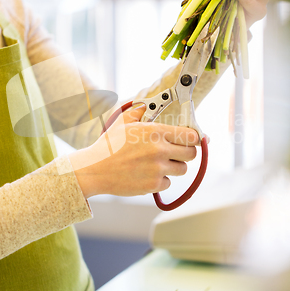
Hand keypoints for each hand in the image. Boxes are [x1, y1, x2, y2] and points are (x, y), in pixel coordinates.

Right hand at [70, 106, 199, 197]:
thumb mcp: (122, 123)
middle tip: (176, 153)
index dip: (194, 138)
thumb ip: (138, 112)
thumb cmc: (108, 146)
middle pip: (191, 154)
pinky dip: (161, 180)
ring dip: (174, 167)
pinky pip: (168, 183)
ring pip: (182, 169)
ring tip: (158, 164)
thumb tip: (146, 105)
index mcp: (155, 132)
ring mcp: (157, 169)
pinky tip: (147, 174)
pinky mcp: (153, 185)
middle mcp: (159, 150)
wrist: (95, 170)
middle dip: (186, 153)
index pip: (191, 135)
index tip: (193, 140)